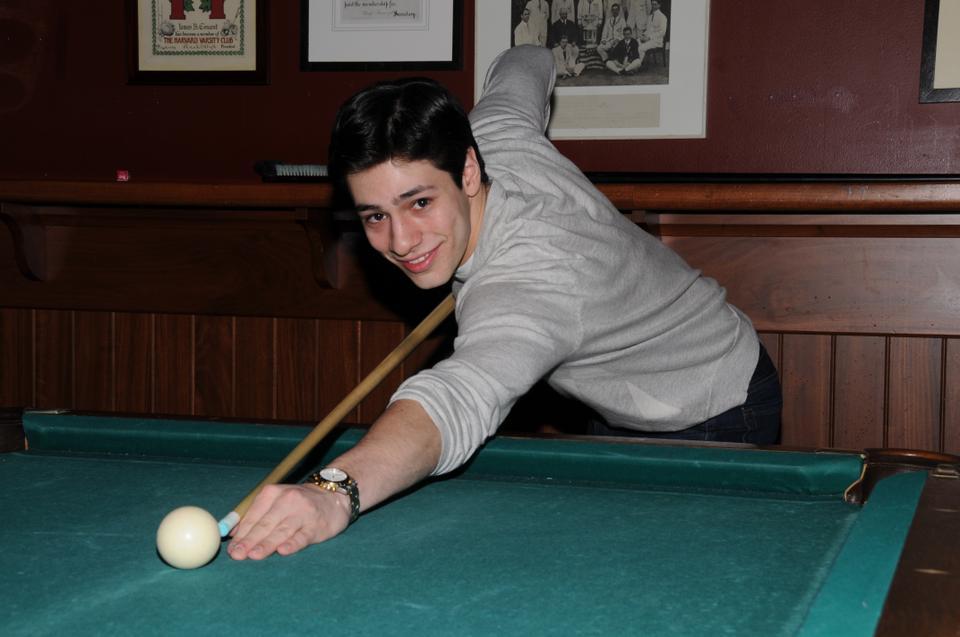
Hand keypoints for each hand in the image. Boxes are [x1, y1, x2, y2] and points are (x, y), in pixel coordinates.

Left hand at [226, 483, 351, 559]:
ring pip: (282, 531)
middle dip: (250, 541)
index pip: (253, 516)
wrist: (333, 498)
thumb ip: (255, 516)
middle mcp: (287, 500)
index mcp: (272, 493)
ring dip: (267, 544)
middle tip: (237, 555)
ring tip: (254, 555)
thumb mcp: (275, 502)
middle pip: (265, 524)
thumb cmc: (297, 504)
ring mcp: (303, 512)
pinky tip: (283, 551)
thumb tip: (232, 534)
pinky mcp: (316, 525)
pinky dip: (292, 543)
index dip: (242, 534)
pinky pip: (302, 536)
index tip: (232, 550)